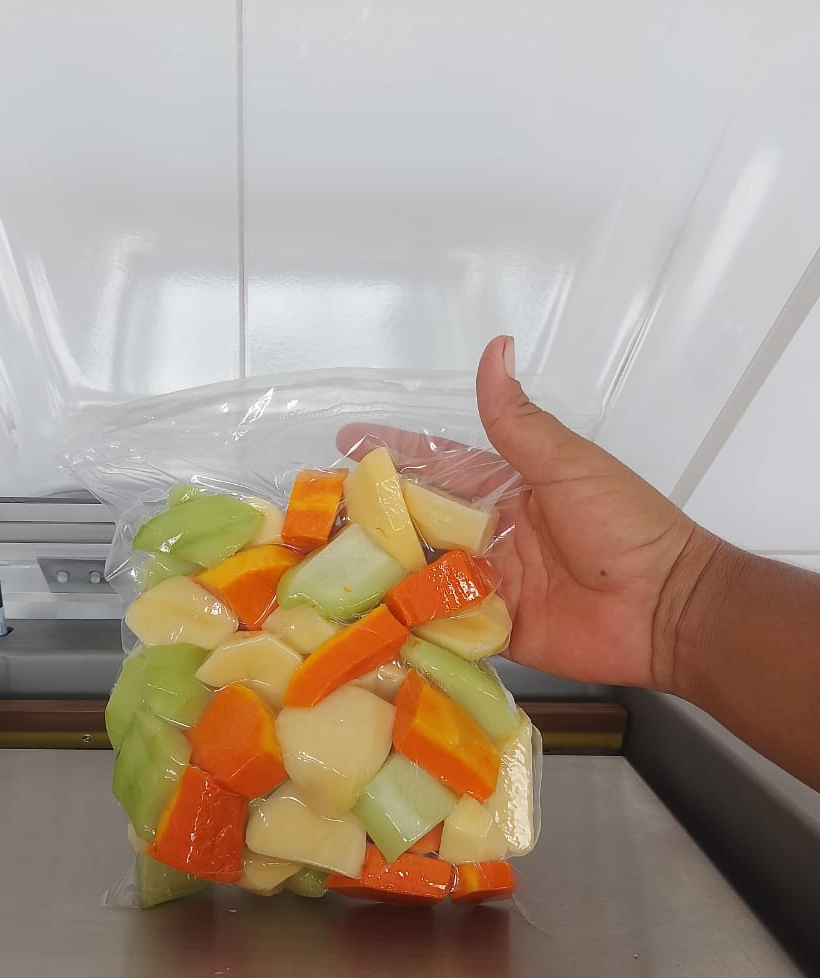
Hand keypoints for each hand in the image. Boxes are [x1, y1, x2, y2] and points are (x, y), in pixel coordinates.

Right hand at [338, 336, 720, 691]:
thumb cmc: (625, 527)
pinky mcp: (495, 629)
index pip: (437, 466)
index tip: (342, 444)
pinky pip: (443, 626)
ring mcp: (490, 584)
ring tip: (322, 571)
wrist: (665, 609)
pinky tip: (363, 621)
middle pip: (418, 524)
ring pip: (423, 575)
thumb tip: (496, 347)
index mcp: (506, 489)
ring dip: (380, 573)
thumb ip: (518, 420)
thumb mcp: (567, 464)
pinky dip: (409, 623)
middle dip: (369, 520)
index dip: (392, 453)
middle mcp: (491, 534)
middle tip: (311, 520)